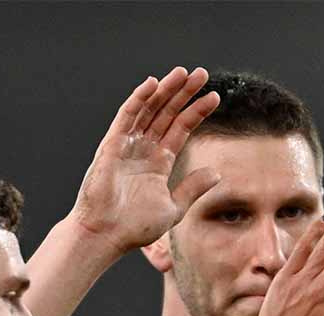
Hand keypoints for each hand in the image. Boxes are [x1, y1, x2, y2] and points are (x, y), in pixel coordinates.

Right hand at [68, 67, 220, 255]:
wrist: (107, 235)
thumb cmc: (135, 227)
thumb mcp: (174, 208)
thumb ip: (193, 188)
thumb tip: (217, 174)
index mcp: (158, 162)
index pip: (181, 129)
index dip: (196, 112)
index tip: (215, 98)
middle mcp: (143, 149)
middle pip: (166, 113)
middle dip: (183, 93)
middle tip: (201, 74)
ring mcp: (127, 145)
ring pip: (148, 110)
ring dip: (165, 90)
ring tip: (183, 73)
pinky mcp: (112, 145)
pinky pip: (126, 117)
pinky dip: (138, 100)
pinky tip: (153, 85)